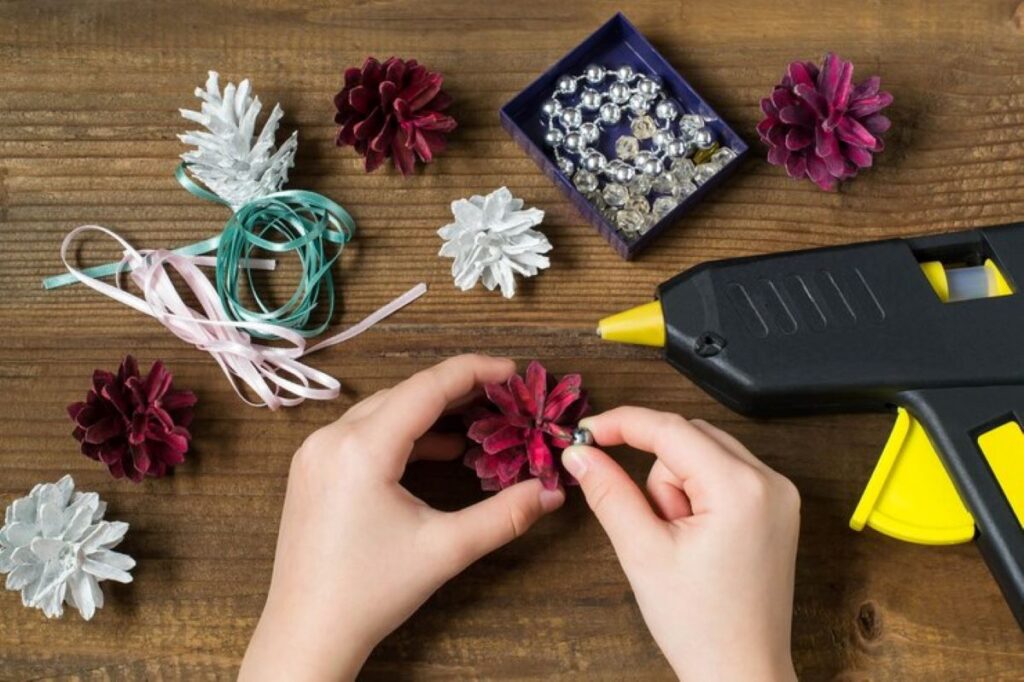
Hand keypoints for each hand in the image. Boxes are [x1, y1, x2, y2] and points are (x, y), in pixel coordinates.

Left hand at [239, 355, 565, 680]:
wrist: (308, 632)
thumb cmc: (370, 592)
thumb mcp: (446, 549)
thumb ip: (504, 515)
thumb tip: (551, 492)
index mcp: (362, 449)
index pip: (427, 387)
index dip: (474, 372)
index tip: (512, 371)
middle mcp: (331, 439)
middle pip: (405, 393)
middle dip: (456, 390)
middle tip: (502, 396)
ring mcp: (315, 453)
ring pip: (383, 411)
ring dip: (429, 411)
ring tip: (476, 418)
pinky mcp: (311, 470)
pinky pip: (363, 432)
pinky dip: (402, 433)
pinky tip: (435, 449)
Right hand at [561, 407, 799, 680]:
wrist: (741, 674)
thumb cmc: (701, 626)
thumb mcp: (642, 552)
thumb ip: (608, 492)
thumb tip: (579, 454)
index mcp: (740, 488)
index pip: (670, 429)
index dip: (621, 424)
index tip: (584, 432)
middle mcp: (769, 482)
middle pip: (688, 437)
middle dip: (657, 474)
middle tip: (650, 523)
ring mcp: (778, 495)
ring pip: (703, 454)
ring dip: (676, 487)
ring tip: (679, 542)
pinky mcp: (775, 509)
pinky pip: (722, 474)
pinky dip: (697, 495)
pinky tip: (696, 538)